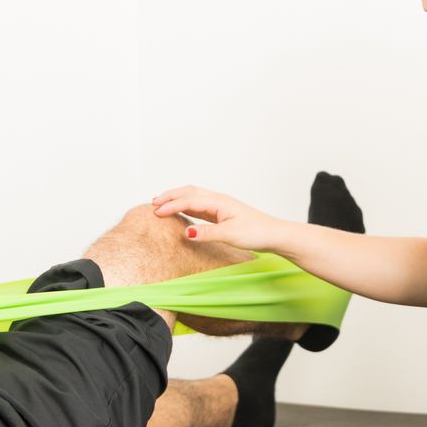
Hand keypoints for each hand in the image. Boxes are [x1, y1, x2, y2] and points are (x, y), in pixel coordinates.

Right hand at [150, 185, 285, 251]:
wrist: (274, 234)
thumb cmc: (256, 232)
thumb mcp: (230, 235)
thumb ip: (207, 233)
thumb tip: (186, 232)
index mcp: (218, 202)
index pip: (189, 200)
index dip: (171, 206)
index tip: (155, 212)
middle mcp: (218, 200)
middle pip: (189, 192)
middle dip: (170, 196)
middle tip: (153, 203)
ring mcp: (220, 206)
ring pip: (194, 196)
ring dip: (177, 198)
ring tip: (162, 203)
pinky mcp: (222, 213)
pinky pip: (199, 205)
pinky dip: (186, 205)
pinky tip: (182, 211)